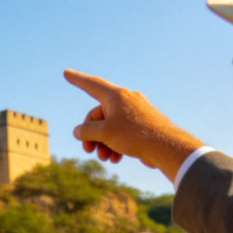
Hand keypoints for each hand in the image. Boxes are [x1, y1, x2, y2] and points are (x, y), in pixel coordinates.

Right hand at [64, 69, 204, 180]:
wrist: (166, 147)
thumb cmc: (135, 136)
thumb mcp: (104, 133)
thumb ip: (87, 131)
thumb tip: (78, 131)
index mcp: (116, 96)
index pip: (91, 85)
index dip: (77, 80)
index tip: (66, 72)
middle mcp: (126, 101)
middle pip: (98, 115)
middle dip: (91, 134)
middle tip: (88, 150)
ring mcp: (135, 113)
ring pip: (109, 127)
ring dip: (102, 143)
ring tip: (104, 158)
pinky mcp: (142, 126)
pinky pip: (121, 133)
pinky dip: (115, 145)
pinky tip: (115, 159)